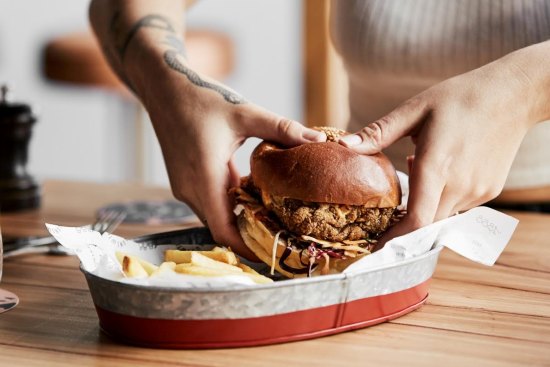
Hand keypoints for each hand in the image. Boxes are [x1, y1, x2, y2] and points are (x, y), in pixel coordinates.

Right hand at [143, 70, 324, 258]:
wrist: (164, 87)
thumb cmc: (202, 98)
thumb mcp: (246, 113)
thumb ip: (282, 129)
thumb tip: (318, 139)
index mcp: (204, 179)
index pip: (224, 231)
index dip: (247, 248)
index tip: (273, 254)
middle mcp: (190, 189)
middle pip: (220, 227)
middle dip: (248, 236)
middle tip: (281, 237)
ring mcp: (183, 186)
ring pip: (213, 215)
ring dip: (238, 220)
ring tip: (270, 219)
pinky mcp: (183, 179)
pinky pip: (207, 202)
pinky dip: (227, 205)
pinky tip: (250, 194)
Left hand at [339, 58, 538, 241]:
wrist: (513, 95)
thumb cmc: (460, 97)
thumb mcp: (415, 109)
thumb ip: (378, 133)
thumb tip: (343, 145)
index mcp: (437, 165)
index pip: (416, 220)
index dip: (394, 239)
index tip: (375, 247)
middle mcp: (460, 185)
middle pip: (425, 222)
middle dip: (404, 223)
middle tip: (388, 210)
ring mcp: (478, 191)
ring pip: (441, 215)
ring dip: (424, 205)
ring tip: (421, 169)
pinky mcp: (490, 191)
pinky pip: (458, 205)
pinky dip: (442, 197)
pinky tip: (441, 170)